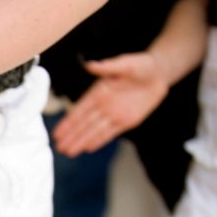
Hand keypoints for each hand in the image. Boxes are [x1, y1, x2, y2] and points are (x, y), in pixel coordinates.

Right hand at [53, 52, 170, 157]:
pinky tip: (87, 148)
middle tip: (59, 147)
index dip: (68, 122)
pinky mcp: (127, 121)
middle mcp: (103, 105)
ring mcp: (114, 114)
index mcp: (99, 92)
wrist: (159, 73)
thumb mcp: (126, 63)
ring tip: (68, 152)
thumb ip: (109, 66)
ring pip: (94, 131)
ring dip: (81, 142)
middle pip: (84, 124)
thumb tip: (91, 65)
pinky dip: (99, 141)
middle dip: (71, 136)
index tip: (58, 132)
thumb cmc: (142, 65)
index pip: (80, 110)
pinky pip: (110, 133)